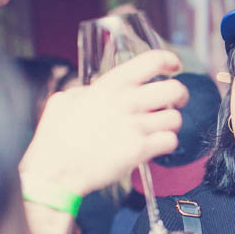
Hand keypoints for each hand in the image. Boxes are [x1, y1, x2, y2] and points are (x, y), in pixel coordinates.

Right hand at [19, 50, 187, 195]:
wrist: (54, 173)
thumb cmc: (55, 140)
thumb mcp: (64, 101)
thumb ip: (87, 91)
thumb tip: (96, 92)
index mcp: (109, 85)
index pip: (151, 60)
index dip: (169, 60)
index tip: (174, 66)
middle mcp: (126, 102)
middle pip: (174, 89)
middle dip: (179, 96)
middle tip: (173, 103)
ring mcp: (135, 126)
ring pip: (175, 118)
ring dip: (171, 124)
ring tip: (159, 129)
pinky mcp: (140, 150)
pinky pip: (170, 141)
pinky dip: (167, 144)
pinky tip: (155, 146)